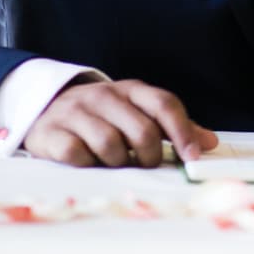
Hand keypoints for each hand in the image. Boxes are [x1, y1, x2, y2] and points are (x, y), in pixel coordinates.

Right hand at [22, 79, 217, 167]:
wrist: (44, 107)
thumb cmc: (102, 115)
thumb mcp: (137, 112)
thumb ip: (172, 126)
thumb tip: (209, 143)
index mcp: (131, 89)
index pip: (164, 104)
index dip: (183, 132)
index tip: (192, 157)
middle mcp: (104, 96)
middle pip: (141, 130)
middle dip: (150, 155)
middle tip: (146, 164)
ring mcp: (76, 112)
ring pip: (110, 145)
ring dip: (118, 162)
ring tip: (115, 162)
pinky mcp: (51, 132)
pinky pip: (76, 155)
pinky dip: (87, 164)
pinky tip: (88, 162)